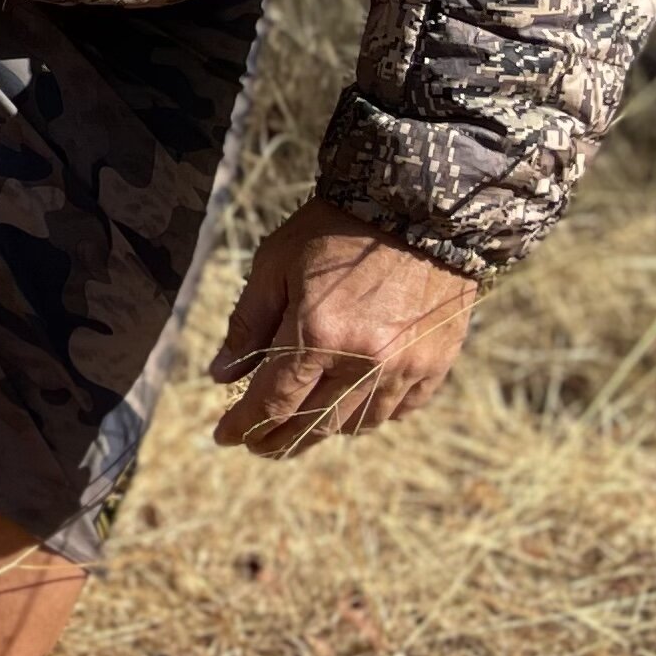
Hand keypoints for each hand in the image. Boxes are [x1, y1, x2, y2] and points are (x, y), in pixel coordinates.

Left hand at [205, 204, 478, 456]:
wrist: (420, 208)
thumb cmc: (336, 229)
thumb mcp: (275, 264)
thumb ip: (248, 323)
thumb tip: (220, 375)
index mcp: (318, 334)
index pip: (272, 400)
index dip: (245, 424)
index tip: (224, 436)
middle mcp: (364, 360)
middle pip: (313, 423)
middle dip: (279, 440)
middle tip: (257, 446)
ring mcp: (405, 367)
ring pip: (356, 423)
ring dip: (323, 432)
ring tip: (299, 431)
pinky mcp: (435, 364)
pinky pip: (399, 410)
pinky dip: (370, 417)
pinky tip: (350, 413)